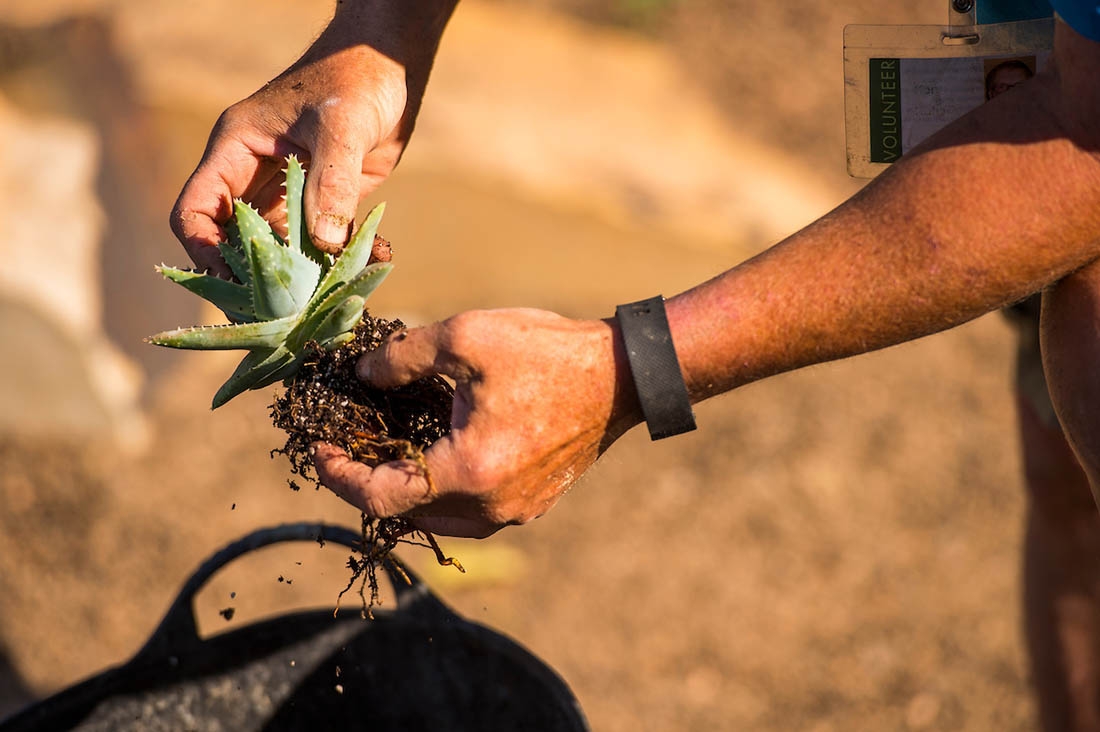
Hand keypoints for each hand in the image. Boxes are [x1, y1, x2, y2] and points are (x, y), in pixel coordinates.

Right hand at [170, 1, 453, 275]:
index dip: (205, 251)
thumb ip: (332, 182)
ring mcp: (286, 190)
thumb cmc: (357, 80)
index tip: (236, 284)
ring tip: (324, 297)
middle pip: (231, 240)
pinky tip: (367, 262)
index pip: (196, 210)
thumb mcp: (342, 127)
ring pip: (275, 248)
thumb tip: (323, 242)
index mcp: (235, 150)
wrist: (390, 67)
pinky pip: (317, 242)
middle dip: (251, 277)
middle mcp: (253, 174)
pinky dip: (336, 259)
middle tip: (279, 312)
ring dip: (298, 275)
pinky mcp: (320, 201)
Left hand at [312, 309, 642, 536]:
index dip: (339, 475)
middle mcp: (491, 508)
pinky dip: (439, 493)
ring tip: (385, 450)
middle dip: (366, 484)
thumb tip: (362, 376)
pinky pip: (469, 514)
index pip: (380, 498)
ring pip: (437, 521)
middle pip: (405, 517)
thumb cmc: (548, 353)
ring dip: (403, 492)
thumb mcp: (464, 337)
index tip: (318, 448)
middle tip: (347, 444)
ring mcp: (516, 513)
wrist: (623, 375)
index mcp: (469, 473)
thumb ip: (401, 359)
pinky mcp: (532, 505)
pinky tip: (433, 454)